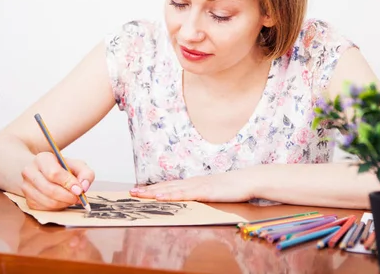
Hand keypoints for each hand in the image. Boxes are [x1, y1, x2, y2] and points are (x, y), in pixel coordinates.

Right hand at [21, 152, 94, 210]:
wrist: (45, 172)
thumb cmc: (63, 169)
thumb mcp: (77, 166)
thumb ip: (86, 174)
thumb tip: (84, 187)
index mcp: (42, 159)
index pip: (54, 173)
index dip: (68, 183)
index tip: (79, 190)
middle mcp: (30, 171)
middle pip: (49, 189)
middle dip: (67, 196)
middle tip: (78, 198)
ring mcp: (26, 186)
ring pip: (47, 201)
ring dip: (63, 203)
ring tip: (72, 199)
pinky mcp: (27, 199)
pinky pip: (44, 208)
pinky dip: (57, 207)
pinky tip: (63, 201)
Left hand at [129, 170, 256, 202]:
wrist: (248, 180)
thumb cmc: (233, 187)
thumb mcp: (213, 191)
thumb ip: (201, 194)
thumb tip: (191, 200)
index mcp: (194, 183)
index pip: (170, 186)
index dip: (154, 188)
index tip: (139, 190)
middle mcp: (193, 182)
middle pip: (166, 186)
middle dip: (148, 190)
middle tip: (131, 193)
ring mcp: (198, 186)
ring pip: (172, 189)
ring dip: (154, 192)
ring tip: (140, 194)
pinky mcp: (205, 191)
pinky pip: (185, 194)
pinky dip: (172, 195)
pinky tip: (162, 197)